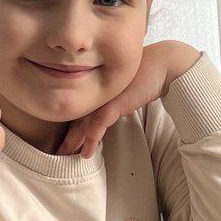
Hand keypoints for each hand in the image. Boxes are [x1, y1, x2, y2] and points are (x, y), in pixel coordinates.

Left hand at [56, 40, 200, 157]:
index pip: (81, 109)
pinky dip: (92, 139)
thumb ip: (116, 98)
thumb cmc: (147, 75)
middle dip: (68, 136)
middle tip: (58, 151)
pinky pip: (99, 124)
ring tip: (66, 155)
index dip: (71, 125)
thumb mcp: (126, 88)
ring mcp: (105, 98)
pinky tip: (87, 153)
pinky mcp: (115, 103)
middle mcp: (98, 93)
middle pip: (77, 117)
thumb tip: (111, 111)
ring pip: (84, 123)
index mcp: (99, 89)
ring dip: (74, 141)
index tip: (64, 139)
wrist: (163, 65)